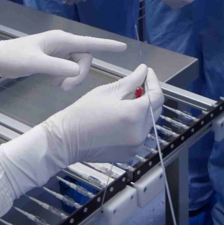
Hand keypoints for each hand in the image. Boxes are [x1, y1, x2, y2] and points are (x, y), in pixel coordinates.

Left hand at [0, 30, 126, 90]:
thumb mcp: (35, 63)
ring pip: (77, 65)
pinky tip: (53, 81)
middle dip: (79, 74)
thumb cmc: (13, 58)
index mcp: (61, 40)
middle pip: (84, 58)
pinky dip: (64, 76)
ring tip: (56, 85)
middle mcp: (62, 43)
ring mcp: (57, 51)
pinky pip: (68, 67)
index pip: (89, 43)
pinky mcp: (52, 58)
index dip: (107, 46)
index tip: (123, 47)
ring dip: (71, 77)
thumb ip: (58, 67)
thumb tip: (78, 71)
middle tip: (64, 87)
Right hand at [0, 66, 163, 195]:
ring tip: (127, 101)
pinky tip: (122, 117)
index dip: (153, 82)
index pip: (157, 96)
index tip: (147, 73)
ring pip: (148, 122)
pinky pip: (140, 135)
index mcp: (134, 114)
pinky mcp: (130, 153)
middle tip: (138, 84)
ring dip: (143, 110)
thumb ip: (131, 81)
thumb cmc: (82, 113)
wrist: (66, 139)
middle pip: (155, 110)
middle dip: (149, 95)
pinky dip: (136, 125)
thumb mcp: (108, 91)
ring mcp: (135, 145)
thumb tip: (143, 71)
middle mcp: (139, 132)